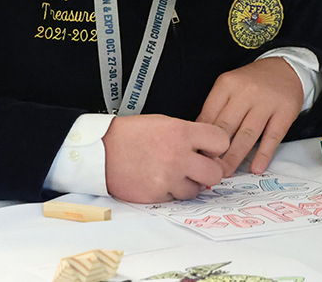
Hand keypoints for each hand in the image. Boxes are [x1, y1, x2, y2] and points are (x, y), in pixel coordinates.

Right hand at [103, 114, 228, 202]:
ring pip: (197, 190)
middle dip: (207, 171)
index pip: (221, 141)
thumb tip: (209, 151)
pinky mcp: (158, 194)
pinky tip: (156, 179)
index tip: (208, 149)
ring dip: (187, 184)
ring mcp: (168, 177)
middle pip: (216, 173)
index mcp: (180, 131)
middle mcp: (178, 155)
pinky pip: (176, 198)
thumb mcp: (161, 123)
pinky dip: (169, 191)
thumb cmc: (128, 135)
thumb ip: (187, 134)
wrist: (99, 150)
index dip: (215, 146)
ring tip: (169, 173)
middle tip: (195, 167)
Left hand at [196, 57, 302, 176]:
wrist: (285, 69)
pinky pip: (272, 137)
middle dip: (216, 150)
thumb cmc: (251, 82)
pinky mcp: (285, 113)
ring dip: (235, 156)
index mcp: (226, 85)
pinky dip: (263, 154)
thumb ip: (216, 107)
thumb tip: (199, 133)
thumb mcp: (229, 86)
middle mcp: (245, 93)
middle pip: (226, 126)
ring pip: (247, 134)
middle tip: (208, 168)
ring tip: (226, 172)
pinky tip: (255, 168)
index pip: (209, 114)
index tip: (195, 153)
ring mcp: (266, 103)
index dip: (201, 136)